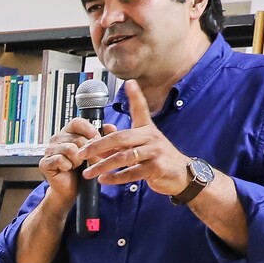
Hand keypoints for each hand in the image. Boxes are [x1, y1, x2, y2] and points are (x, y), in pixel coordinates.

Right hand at [37, 115, 100, 204]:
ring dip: (77, 160)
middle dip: (87, 151)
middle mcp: (57, 139)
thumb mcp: (95, 152)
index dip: (88, 129)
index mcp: (68, 133)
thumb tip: (110, 127)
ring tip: (76, 165)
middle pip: (76, 138)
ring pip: (69, 149)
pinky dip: (67, 166)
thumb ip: (103, 138)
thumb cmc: (82, 170)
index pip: (77, 122)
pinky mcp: (45, 162)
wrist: (72, 189)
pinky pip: (60, 160)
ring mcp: (49, 150)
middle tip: (89, 160)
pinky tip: (67, 169)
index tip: (96, 138)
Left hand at [75, 81, 190, 196]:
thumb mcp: (142, 145)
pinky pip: (132, 173)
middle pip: (120, 138)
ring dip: (103, 165)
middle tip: (81, 153)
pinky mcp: (156, 167)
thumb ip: (123, 138)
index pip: (141, 110)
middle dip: (98, 146)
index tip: (129, 83)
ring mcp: (155, 152)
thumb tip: (105, 128)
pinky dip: (115, 177)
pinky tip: (104, 180)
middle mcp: (151, 137)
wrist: (182, 175)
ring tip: (88, 172)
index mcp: (147, 130)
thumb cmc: (159, 159)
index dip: (135, 96)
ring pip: (124, 157)